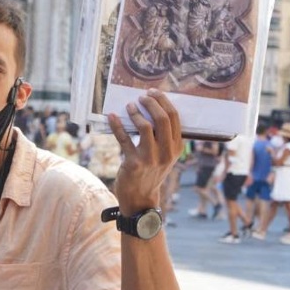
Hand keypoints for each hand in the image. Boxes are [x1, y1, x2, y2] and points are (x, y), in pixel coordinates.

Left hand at [108, 89, 182, 215]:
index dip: (163, 101)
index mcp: (177, 147)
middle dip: (151, 103)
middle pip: (162, 119)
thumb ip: (163, 136)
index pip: (174, 118)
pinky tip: (112, 116)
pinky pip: (124, 139)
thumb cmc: (151, 171)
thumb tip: (152, 108)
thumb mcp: (164, 155)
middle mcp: (167, 152)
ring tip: (129, 106)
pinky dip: (117, 125)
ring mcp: (151, 158)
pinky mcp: (133, 163)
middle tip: (142, 97)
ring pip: (145, 127)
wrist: (140, 197)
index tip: (153, 92)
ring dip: (135, 113)